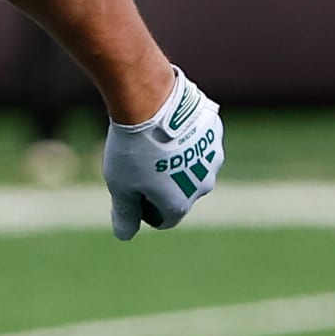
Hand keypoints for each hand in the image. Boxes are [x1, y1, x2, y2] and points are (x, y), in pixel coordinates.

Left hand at [102, 66, 223, 239]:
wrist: (150, 101)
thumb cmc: (132, 147)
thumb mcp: (120, 185)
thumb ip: (125, 214)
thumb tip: (124, 235)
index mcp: (180, 203)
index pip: (163, 219)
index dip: (143, 207)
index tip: (129, 186)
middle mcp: (204, 185)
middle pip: (180, 192)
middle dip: (161, 183)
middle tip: (138, 161)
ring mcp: (212, 157)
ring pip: (191, 165)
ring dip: (175, 160)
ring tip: (152, 142)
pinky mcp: (214, 132)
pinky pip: (198, 141)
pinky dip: (184, 138)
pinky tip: (166, 125)